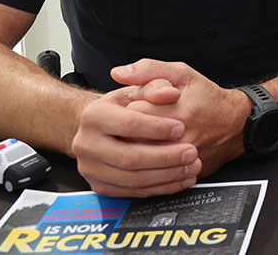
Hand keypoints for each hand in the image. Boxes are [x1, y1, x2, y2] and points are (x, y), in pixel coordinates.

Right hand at [71, 81, 202, 196]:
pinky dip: (160, 188)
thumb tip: (170, 93)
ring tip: (191, 167)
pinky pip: (132, 192)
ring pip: (132, 179)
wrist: (104, 127)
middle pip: (129, 157)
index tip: (181, 128)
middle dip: (165, 157)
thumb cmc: (125, 106)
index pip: (128, 124)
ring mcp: (91, 168)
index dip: (157, 128)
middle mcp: (86, 144)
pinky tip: (179, 179)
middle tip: (191, 152)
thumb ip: (156, 85)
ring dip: (167, 176)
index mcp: (94, 116)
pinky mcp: (100, 186)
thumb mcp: (139, 88)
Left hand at [112, 59, 249, 176]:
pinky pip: (154, 171)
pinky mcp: (184, 171)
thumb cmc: (208, 98)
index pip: (133, 112)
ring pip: (141, 157)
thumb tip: (118, 73)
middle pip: (133, 138)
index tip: (135, 104)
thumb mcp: (182, 74)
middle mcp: (180, 136)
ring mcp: (182, 157)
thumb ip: (148, 70)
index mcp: (177, 109)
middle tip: (135, 122)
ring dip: (135, 147)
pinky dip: (148, 163)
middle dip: (128, 130)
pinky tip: (151, 151)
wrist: (236, 125)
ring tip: (141, 137)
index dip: (130, 107)